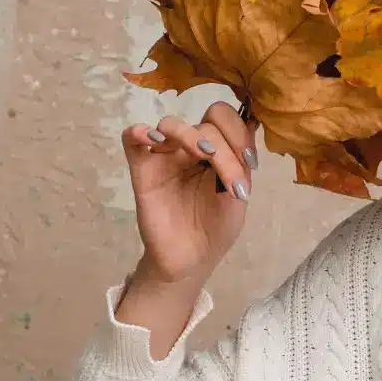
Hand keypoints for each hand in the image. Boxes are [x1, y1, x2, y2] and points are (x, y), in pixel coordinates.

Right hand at [121, 100, 257, 287]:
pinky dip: (139, 132)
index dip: (238, 132)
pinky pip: (131, 139)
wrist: (191, 260)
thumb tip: (250, 127)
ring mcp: (165, 157)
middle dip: (224, 148)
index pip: (224, 120)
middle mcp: (190, 149)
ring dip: (190, 134)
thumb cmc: (216, 229)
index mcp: (217, 151)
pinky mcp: (142, 170)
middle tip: (231, 180)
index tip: (249, 162)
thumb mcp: (238, 198)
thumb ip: (241, 165)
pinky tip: (154, 140)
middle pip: (205, 124)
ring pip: (171, 124)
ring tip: (204, 155)